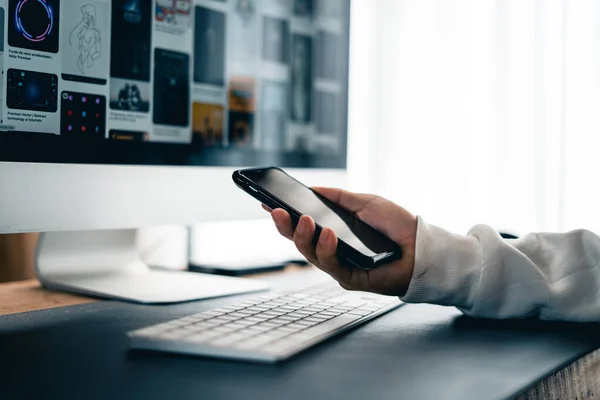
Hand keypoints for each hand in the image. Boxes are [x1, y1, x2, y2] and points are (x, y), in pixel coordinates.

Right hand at [264, 187, 416, 296]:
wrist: (422, 245)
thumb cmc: (396, 225)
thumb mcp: (364, 202)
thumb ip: (338, 197)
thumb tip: (312, 189)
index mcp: (333, 233)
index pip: (303, 227)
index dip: (285, 218)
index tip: (268, 204)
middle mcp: (333, 251)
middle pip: (300, 243)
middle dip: (285, 228)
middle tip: (277, 212)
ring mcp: (340, 266)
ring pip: (311, 256)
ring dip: (304, 237)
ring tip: (305, 219)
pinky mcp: (351, 278)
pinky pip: (332, 266)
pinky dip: (327, 249)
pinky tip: (328, 234)